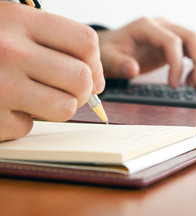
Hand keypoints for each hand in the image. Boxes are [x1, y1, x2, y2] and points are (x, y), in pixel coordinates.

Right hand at [0, 2, 104, 140]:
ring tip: (36, 98)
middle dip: (82, 90)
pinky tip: (1, 106)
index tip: (91, 73)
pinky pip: (28, 127)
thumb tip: (96, 81)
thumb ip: (51, 43)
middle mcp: (9, 51)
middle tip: (68, 90)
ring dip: (56, 108)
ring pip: (65, 108)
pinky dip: (20, 121)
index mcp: (17, 19)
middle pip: (81, 79)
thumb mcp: (8, 23)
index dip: (95, 62)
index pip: (85, 42)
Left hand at [97, 17, 195, 90]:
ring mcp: (170, 32)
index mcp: (146, 26)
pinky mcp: (175, 42)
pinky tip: (190, 81)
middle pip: (192, 37)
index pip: (172, 41)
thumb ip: (118, 64)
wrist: (111, 47)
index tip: (174, 85)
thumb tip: (133, 70)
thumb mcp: (107, 58)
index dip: (178, 64)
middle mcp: (162, 25)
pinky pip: (194, 49)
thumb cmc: (109, 51)